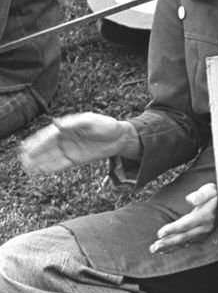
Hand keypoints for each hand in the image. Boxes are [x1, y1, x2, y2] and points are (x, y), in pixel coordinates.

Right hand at [20, 113, 137, 173]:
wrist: (120, 138)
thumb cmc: (106, 126)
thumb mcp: (91, 121)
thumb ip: (74, 123)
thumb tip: (57, 124)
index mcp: (66, 127)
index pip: (48, 135)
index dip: (37, 141)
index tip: (27, 146)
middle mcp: (65, 138)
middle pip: (46, 146)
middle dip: (34, 152)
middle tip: (23, 159)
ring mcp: (69, 149)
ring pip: (51, 156)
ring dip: (39, 161)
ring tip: (27, 167)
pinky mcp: (75, 159)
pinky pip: (60, 164)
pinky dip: (51, 167)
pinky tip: (41, 171)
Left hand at [150, 183, 217, 252]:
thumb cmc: (216, 194)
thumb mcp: (210, 190)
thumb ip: (200, 195)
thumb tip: (189, 199)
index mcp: (204, 216)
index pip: (185, 225)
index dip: (172, 229)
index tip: (159, 233)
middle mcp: (204, 227)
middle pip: (183, 236)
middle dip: (168, 242)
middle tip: (154, 247)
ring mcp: (203, 232)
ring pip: (184, 241)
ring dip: (170, 246)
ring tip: (156, 250)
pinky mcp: (202, 234)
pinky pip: (188, 242)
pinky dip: (177, 246)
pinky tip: (167, 250)